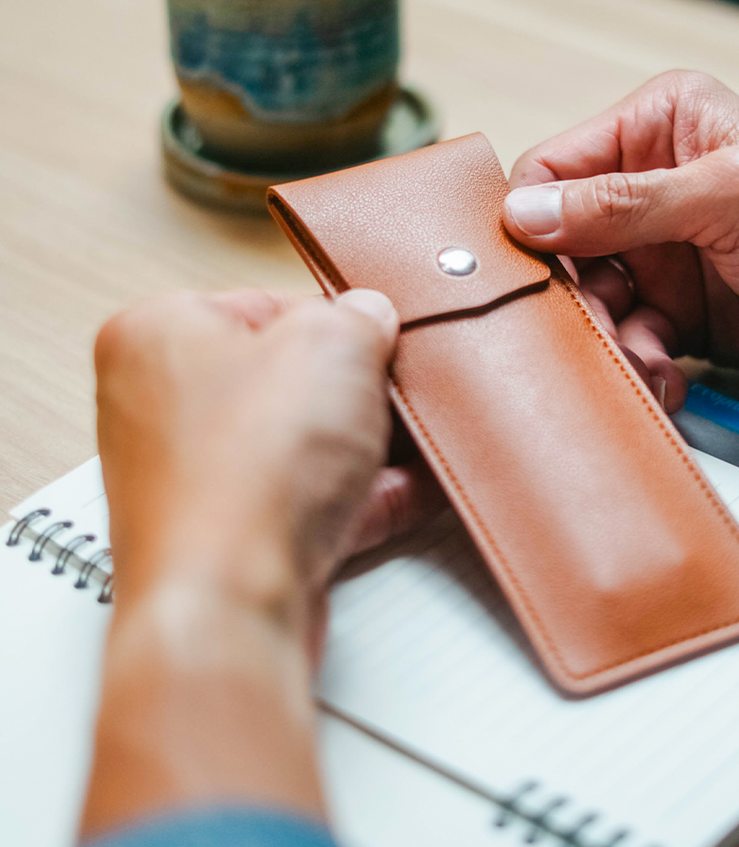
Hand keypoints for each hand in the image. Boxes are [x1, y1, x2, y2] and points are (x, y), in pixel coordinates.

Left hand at [95, 288, 441, 624]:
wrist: (229, 603)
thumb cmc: (246, 472)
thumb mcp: (334, 342)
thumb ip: (361, 313)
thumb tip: (371, 319)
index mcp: (159, 334)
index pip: (269, 303)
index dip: (338, 319)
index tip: (377, 334)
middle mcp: (163, 406)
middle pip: (290, 380)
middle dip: (357, 390)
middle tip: (395, 391)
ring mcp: (195, 477)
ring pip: (303, 445)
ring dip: (366, 446)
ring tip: (412, 442)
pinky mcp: (230, 538)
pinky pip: (309, 501)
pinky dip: (360, 496)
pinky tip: (407, 490)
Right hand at [504, 70, 738, 409]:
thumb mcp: (731, 197)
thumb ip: (624, 204)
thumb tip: (527, 212)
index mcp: (657, 129)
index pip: (553, 170)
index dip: (530, 221)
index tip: (534, 270)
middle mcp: (649, 189)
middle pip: (562, 245)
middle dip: (575, 294)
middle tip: (598, 326)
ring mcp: (660, 253)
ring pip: (591, 301)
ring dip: (611, 338)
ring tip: (648, 362)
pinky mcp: (676, 310)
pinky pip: (630, 339)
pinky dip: (640, 363)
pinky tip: (667, 378)